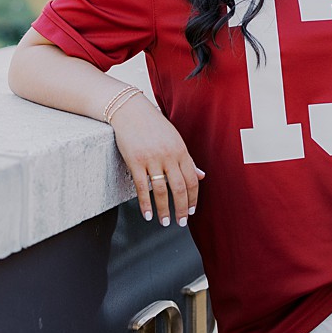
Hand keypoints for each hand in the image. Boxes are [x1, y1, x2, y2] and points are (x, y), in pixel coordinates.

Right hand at [110, 102, 204, 227]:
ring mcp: (151, 159)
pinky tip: (147, 214)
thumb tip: (201, 176)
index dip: (193, 198)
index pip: (192, 180)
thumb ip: (188, 159)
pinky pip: (141, 187)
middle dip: (182, 208)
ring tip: (165, 222)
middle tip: (181, 222)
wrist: (130, 110)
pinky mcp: (135, 161)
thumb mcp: (175, 140)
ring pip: (161, 190)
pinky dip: (145, 203)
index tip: (192, 211)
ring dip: (164, 209)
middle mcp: (168, 156)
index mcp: (181, 151)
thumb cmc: (153, 125)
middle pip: (179, 188)